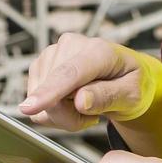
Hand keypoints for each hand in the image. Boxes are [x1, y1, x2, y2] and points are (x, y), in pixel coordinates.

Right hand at [19, 33, 161, 131]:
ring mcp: (52, 54)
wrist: (123, 77)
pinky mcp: (40, 66)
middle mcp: (71, 45)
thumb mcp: (131, 95)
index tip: (30, 108)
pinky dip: (53, 111)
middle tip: (94, 115)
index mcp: (98, 50)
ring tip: (85, 106)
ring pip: (41, 101)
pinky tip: (70, 103)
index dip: (50, 91)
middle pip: (53, 94)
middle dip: (69, 116)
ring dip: (62, 115)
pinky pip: (36, 103)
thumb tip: (80, 101)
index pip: (70, 73)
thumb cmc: (130, 83)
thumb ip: (107, 96)